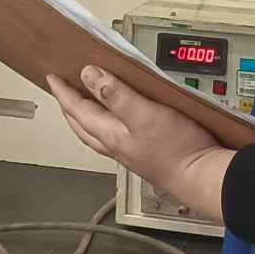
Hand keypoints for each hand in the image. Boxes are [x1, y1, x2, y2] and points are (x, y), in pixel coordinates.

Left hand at [48, 66, 231, 223]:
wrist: (202, 177)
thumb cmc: (176, 148)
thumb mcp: (145, 114)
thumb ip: (116, 94)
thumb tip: (88, 75)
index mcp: (110, 134)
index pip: (78, 110)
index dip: (63, 92)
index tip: (52, 77)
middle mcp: (116, 145)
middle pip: (82, 125)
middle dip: (69, 107)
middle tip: (62, 90)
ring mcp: (130, 152)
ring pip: (96, 133)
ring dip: (85, 117)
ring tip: (85, 102)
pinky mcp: (145, 154)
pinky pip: (115, 136)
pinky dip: (107, 123)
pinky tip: (119, 119)